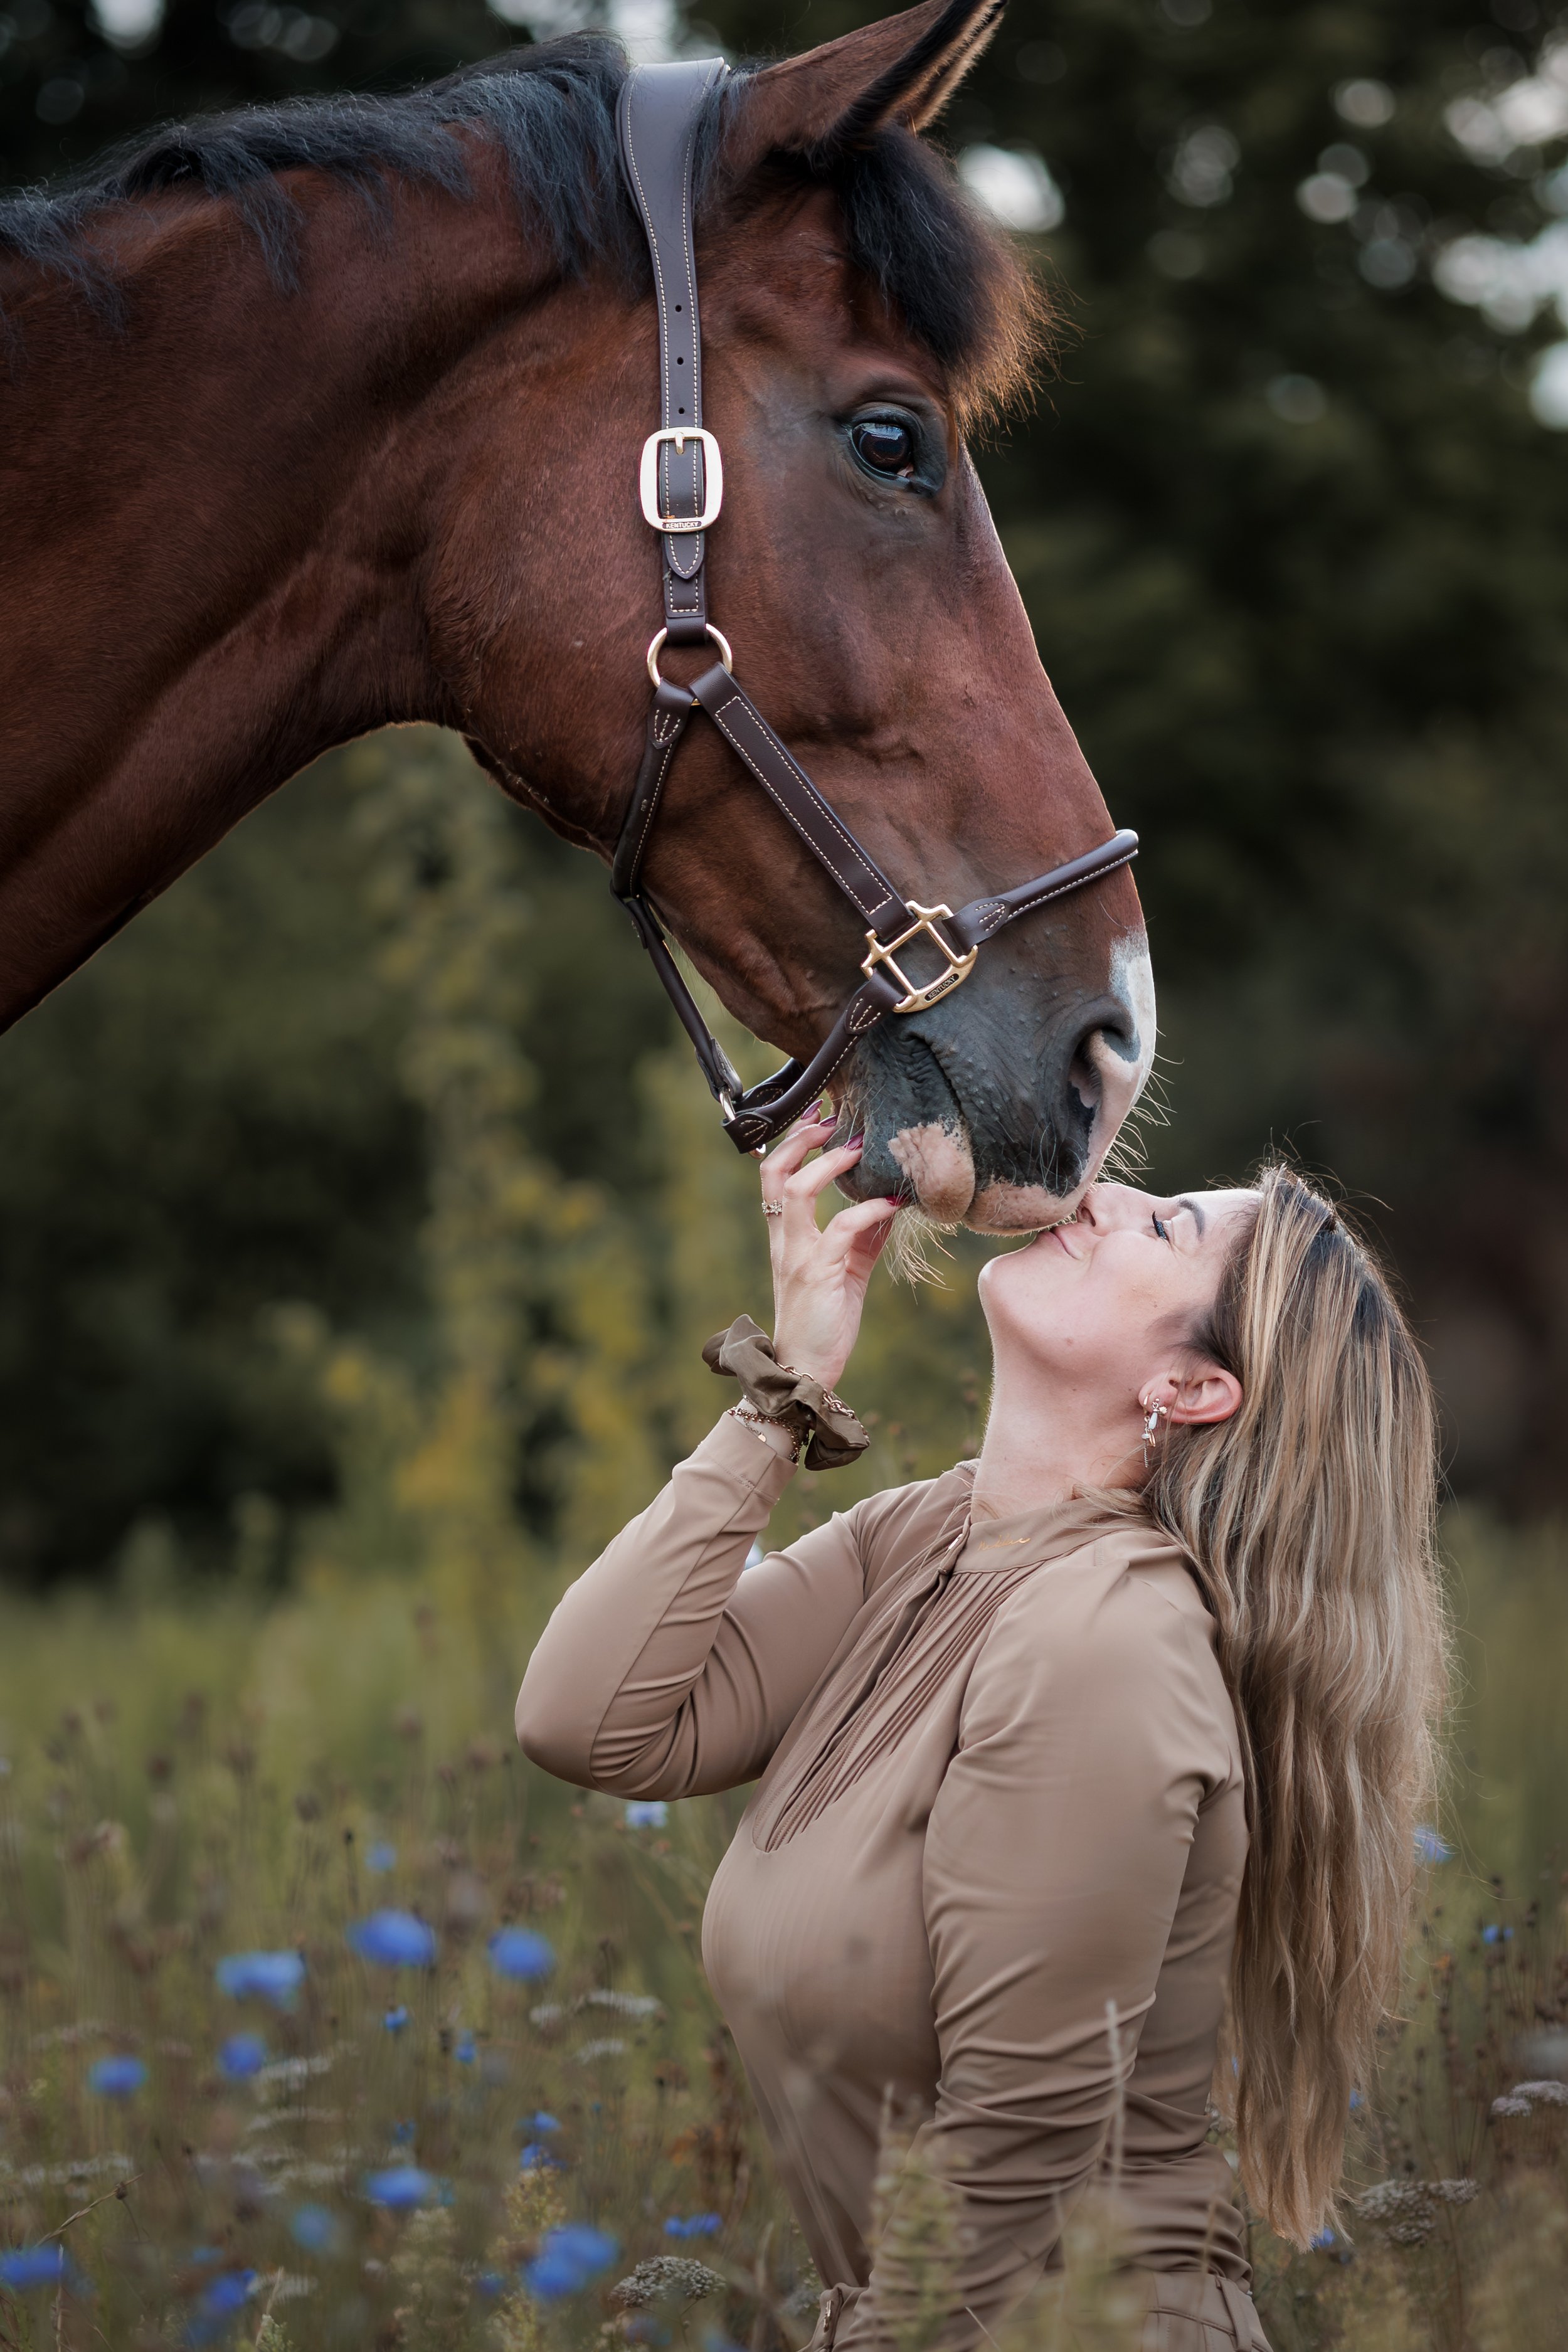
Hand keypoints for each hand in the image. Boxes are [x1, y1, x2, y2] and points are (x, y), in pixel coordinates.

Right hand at [761, 1107, 900, 1390]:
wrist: (808, 1370)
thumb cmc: (824, 1323)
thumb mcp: (847, 1270)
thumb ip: (863, 1235)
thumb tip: (890, 1200)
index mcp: (785, 1238)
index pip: (774, 1177)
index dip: (793, 1142)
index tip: (818, 1115)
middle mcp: (784, 1241)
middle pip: (775, 1173)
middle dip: (801, 1138)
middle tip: (832, 1116)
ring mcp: (797, 1255)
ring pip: (798, 1190)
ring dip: (831, 1164)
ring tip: (860, 1147)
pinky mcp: (818, 1273)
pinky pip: (842, 1228)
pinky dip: (869, 1210)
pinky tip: (892, 1204)